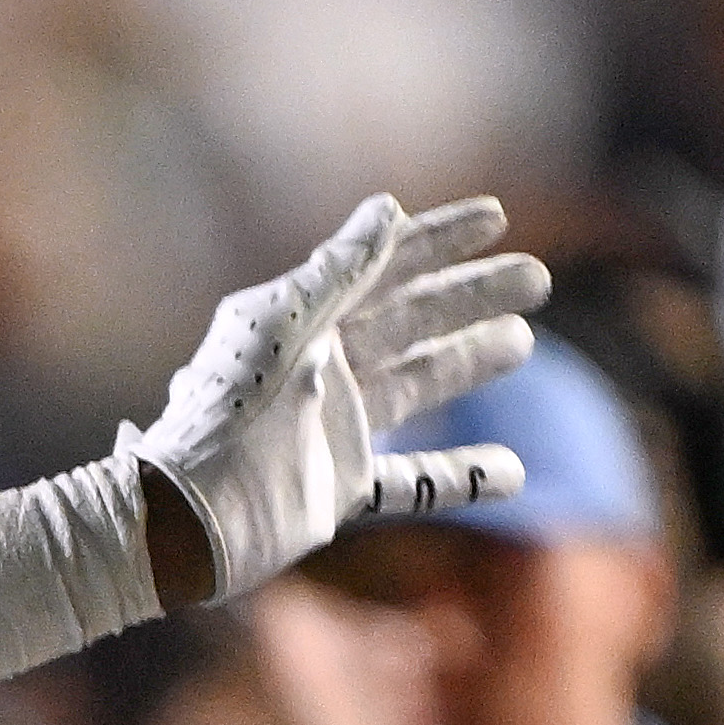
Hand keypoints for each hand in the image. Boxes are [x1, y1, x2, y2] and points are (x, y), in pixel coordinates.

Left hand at [125, 194, 549, 604]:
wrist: (187, 516)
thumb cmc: (225, 411)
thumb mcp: (281, 323)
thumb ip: (337, 269)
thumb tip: (387, 208)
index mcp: (304, 323)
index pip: (384, 268)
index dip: (439, 240)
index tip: (497, 216)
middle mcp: (322, 370)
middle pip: (413, 320)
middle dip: (472, 296)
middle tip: (536, 279)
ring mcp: (333, 430)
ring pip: (419, 385)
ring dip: (471, 360)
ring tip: (523, 341)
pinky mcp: (339, 490)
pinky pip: (414, 482)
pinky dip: (462, 477)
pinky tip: (513, 472)